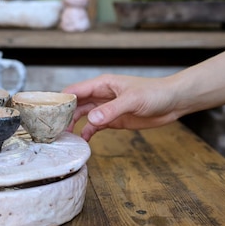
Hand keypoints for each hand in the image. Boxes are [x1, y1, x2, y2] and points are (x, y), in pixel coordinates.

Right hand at [64, 74, 180, 140]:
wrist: (173, 102)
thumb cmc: (155, 93)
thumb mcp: (132, 101)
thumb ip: (111, 110)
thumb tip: (91, 120)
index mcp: (102, 84)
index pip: (75, 90)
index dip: (62, 100)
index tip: (51, 113)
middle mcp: (100, 95)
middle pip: (75, 104)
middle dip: (64, 115)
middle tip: (55, 129)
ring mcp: (106, 108)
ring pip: (83, 115)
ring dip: (74, 125)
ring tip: (67, 137)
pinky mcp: (113, 120)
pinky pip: (95, 126)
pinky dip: (87, 133)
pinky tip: (83, 141)